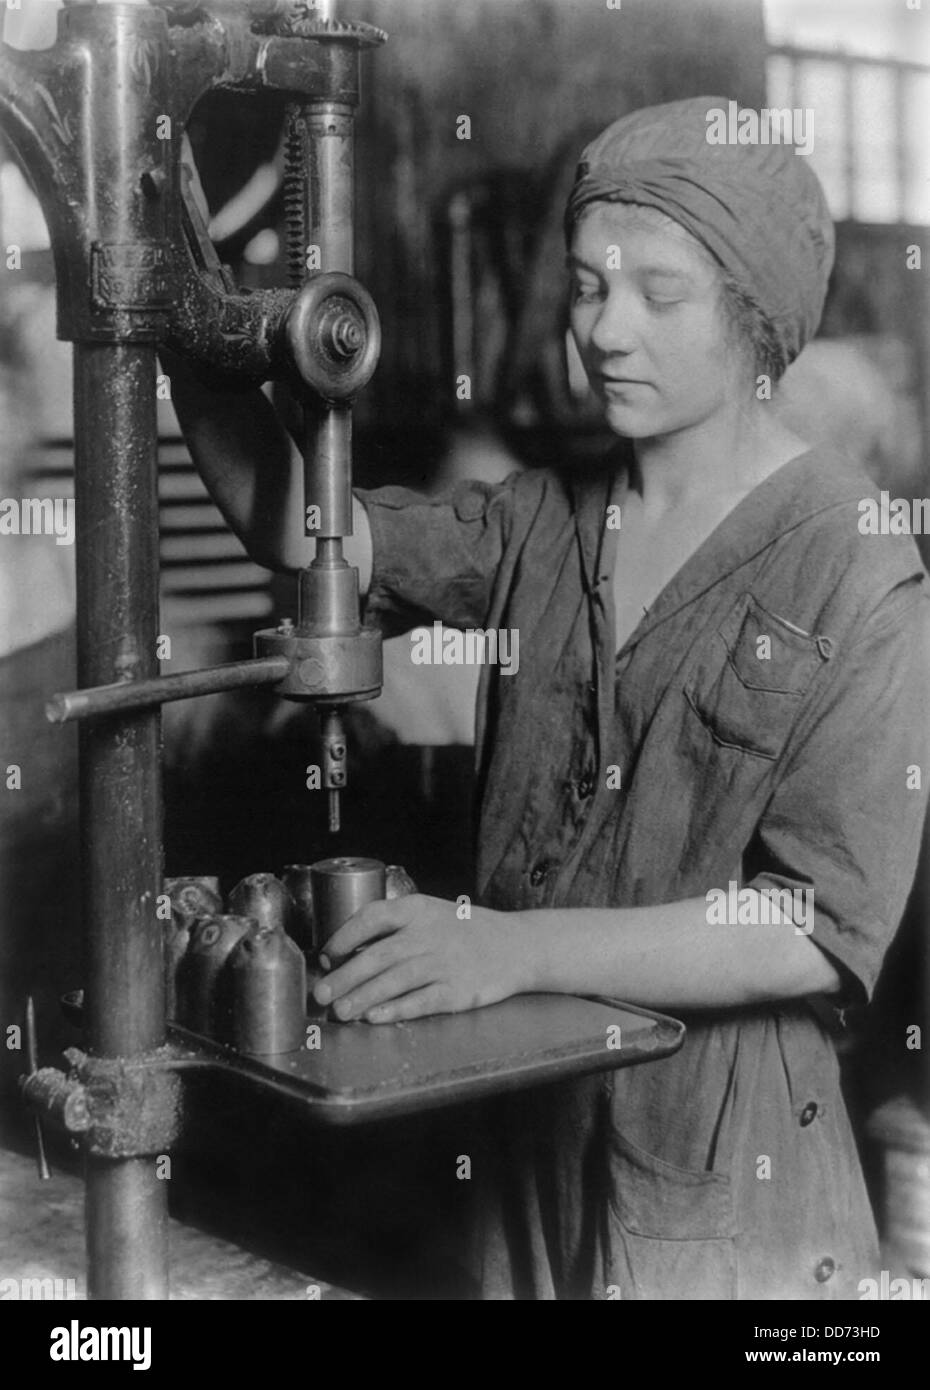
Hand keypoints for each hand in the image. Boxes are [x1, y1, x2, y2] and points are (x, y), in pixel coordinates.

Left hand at [312, 894, 531, 1022]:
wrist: (518, 946)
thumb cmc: (467, 932)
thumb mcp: (432, 914)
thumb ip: (396, 928)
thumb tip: (348, 952)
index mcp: (419, 909)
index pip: (372, 917)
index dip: (344, 937)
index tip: (326, 955)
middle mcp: (429, 934)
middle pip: (378, 956)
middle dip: (345, 977)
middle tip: (322, 993)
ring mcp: (445, 963)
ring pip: (395, 981)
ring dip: (364, 997)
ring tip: (341, 1011)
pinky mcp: (458, 991)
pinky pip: (420, 1001)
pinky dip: (395, 1009)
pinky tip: (375, 1016)